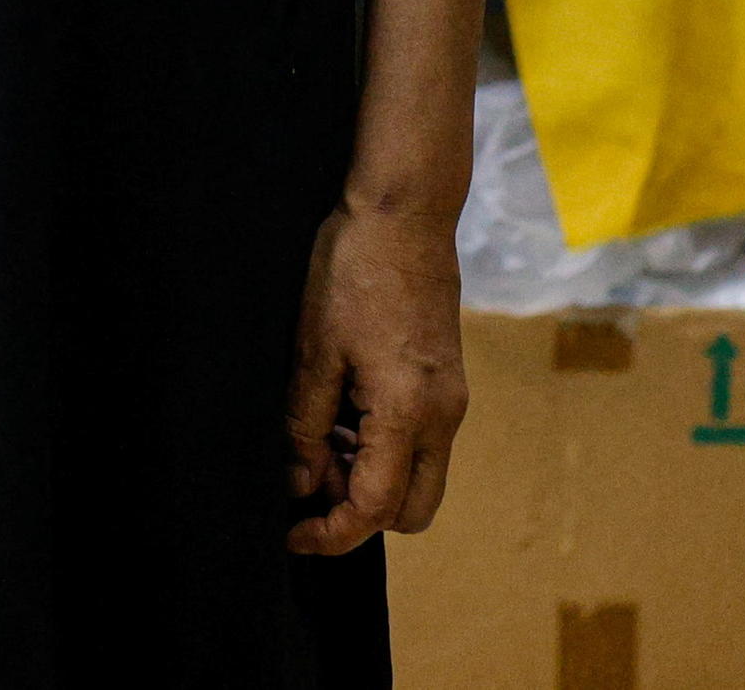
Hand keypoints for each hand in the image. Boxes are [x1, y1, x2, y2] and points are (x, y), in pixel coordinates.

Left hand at [285, 201, 470, 554]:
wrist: (405, 211)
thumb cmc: (355, 270)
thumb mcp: (314, 350)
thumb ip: (307, 425)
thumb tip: (300, 482)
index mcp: (409, 412)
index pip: (376, 508)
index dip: (332, 532)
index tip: (293, 533)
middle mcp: (443, 416)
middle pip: (411, 509)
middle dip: (360, 512)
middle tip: (308, 476)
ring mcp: (450, 398)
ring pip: (417, 476)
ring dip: (370, 475)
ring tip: (317, 432)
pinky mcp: (447, 380)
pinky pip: (420, 440)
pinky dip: (383, 445)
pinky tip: (342, 408)